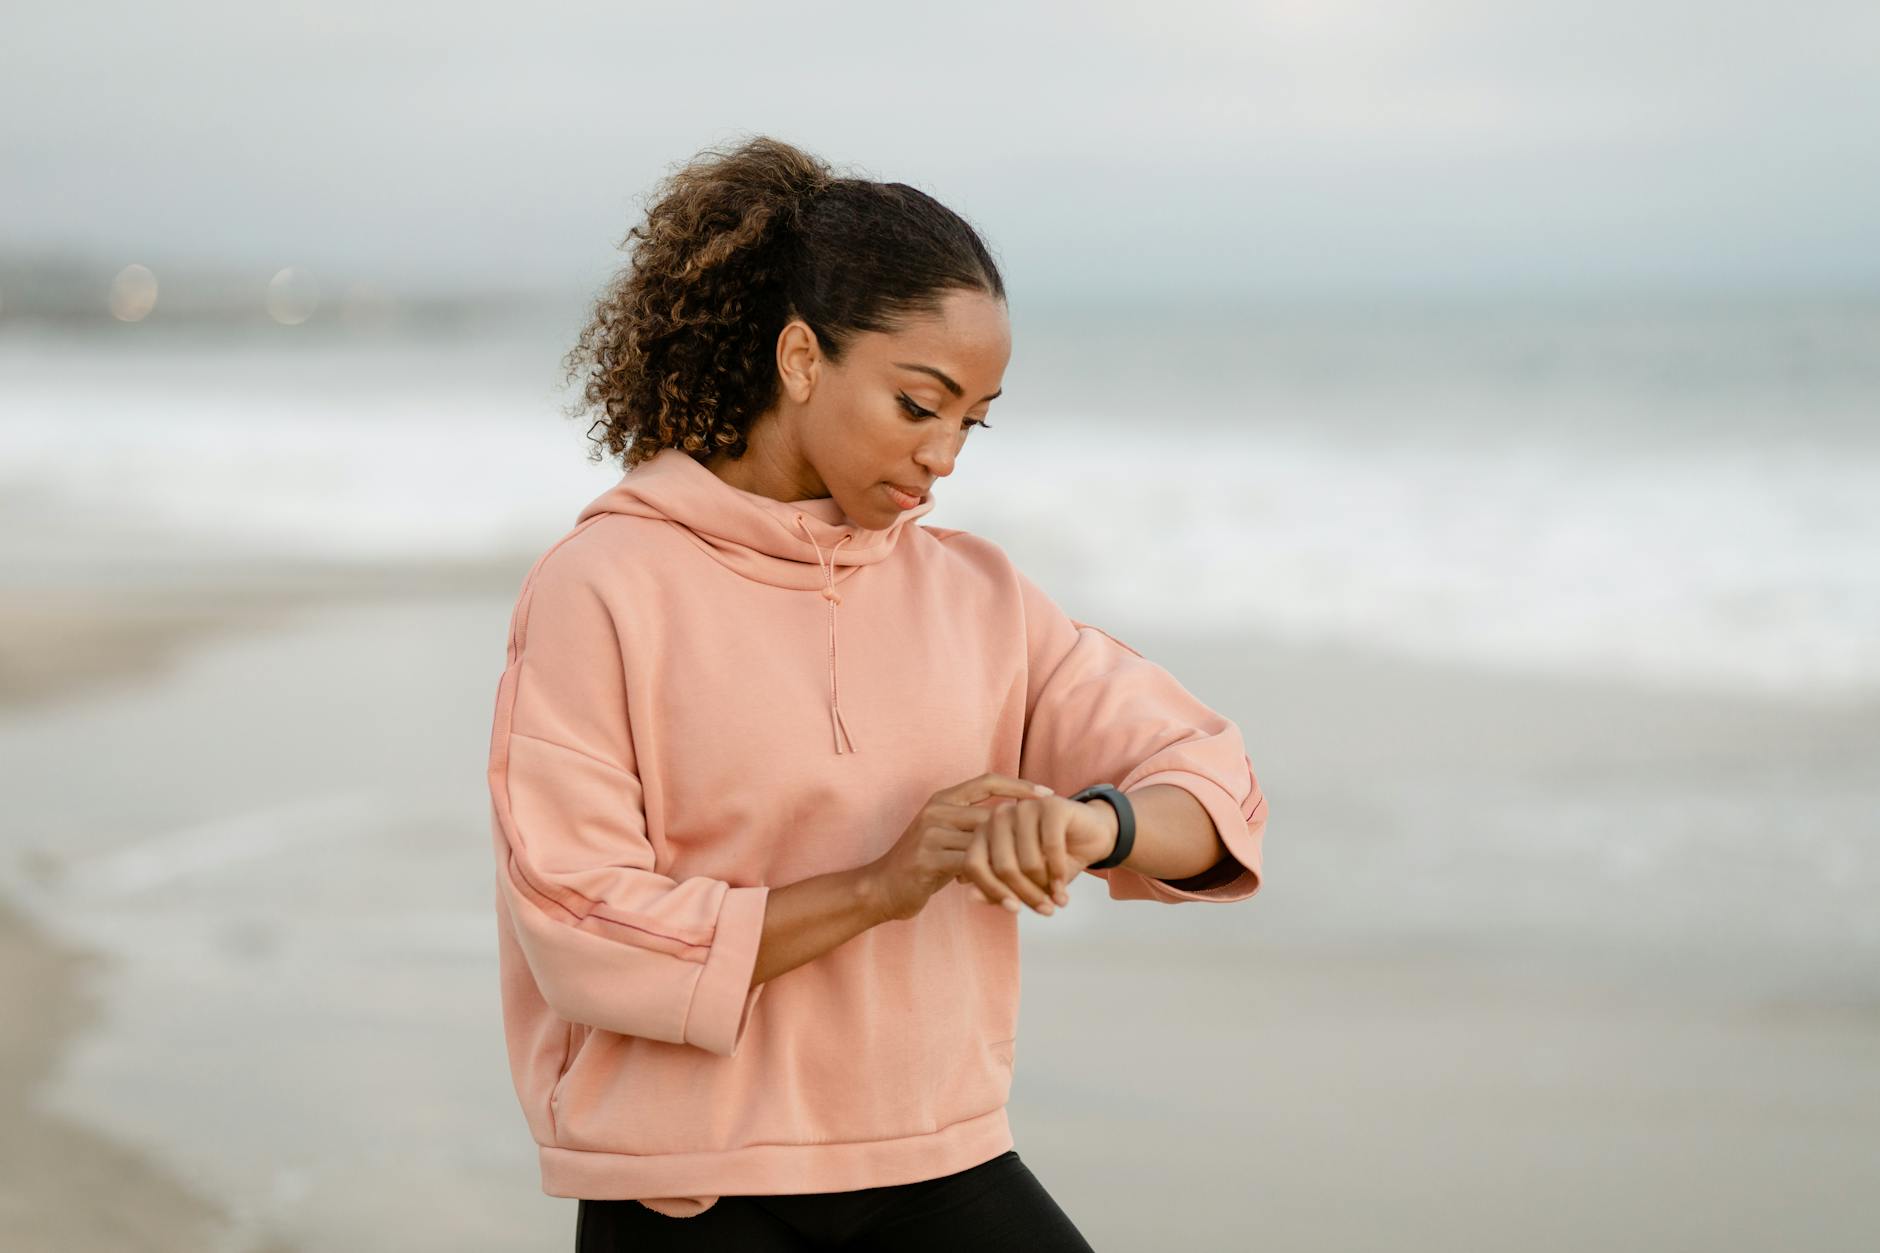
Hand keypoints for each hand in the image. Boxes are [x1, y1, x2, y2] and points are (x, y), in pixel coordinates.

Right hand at [866, 773, 1057, 922]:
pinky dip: (995, 887)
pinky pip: (973, 869)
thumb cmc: (919, 865)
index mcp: (943, 799)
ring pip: (988, 847)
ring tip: (1040, 889)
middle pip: (995, 818)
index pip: (988, 781)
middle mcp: (938, 810)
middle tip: (1054, 858)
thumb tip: (1013, 824)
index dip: (1019, 785)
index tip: (1048, 793)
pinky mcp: (929, 858)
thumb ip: (973, 829)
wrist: (880, 888)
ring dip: (1016, 871)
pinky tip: (1011, 903)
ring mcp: (931, 833)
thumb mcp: (946, 839)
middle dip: (1026, 840)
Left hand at [955, 794, 1119, 915]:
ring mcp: (1025, 808)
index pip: (974, 865)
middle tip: (1045, 910)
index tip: (1014, 910)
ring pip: (1028, 861)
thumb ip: (997, 889)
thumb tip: (973, 898)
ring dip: (1045, 887)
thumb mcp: (1024, 880)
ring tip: (1056, 899)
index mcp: (984, 831)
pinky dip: (1059, 874)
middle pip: (1003, 866)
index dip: (992, 892)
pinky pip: (1051, 848)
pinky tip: (1063, 887)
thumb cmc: (1053, 860)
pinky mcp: (1051, 806)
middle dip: (1026, 895)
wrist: (1091, 836)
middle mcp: (1000, 815)